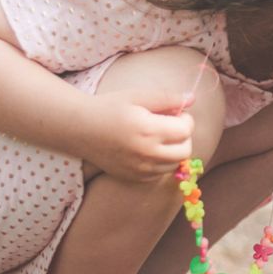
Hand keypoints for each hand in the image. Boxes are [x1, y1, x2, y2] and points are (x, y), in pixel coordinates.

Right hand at [80, 90, 194, 180]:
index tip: (176, 113)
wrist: (80, 128)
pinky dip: (162, 162)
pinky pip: (160, 173)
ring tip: (160, 136)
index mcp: (148, 130)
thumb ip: (167, 98)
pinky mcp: (134, 177)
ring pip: (175, 164)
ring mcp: (140, 169)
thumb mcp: (138, 96)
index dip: (185, 119)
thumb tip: (191, 99)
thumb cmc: (109, 107)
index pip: (186, 130)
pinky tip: (150, 148)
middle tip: (171, 125)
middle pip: (185, 150)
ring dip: (175, 150)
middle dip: (184, 136)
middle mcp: (146, 153)